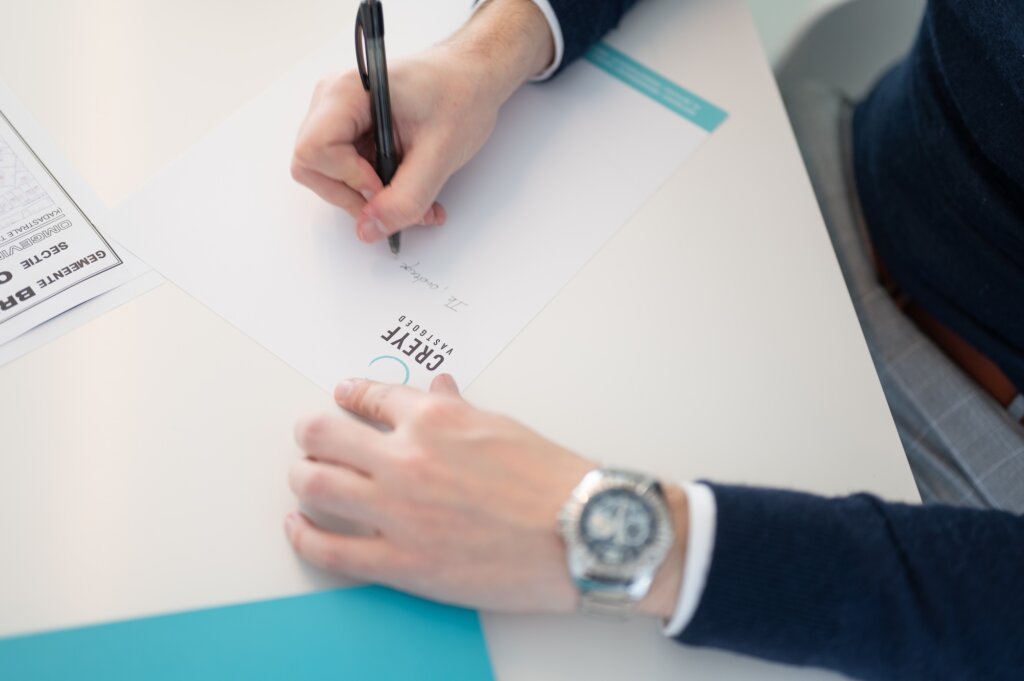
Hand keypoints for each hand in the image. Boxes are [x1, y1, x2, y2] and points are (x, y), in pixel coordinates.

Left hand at [285, 375, 688, 617]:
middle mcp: (406, 457)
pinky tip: (298, 527)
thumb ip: (458, 407)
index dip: (349, 395)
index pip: (370, 395)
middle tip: (311, 438)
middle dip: (311, 434)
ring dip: (301, 477)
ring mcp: (398, 511)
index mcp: (434, 418)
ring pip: (314, 484)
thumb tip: (438, 385)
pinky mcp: (400, 562)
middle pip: (323, 435)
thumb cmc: (551, 480)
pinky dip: (303, 535)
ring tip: (304, 478)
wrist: (580, 533)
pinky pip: (328, 548)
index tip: (341, 398)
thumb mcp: (502, 426)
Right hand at [291, 0, 554, 243]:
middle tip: (398, 203)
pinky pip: (347, 174)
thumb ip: (406, 198)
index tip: (383, 186)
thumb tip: (369, 230)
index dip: (347, 178)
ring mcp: (338, 116)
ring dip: (370, 200)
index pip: (315, 149)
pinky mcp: (350, 131)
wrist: (473, 79)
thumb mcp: (441, 153)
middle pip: (313, 167)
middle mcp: (334, 100)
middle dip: (356, 197)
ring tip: (415, 203)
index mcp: (350, 92)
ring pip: (329, 177)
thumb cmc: (461, 95)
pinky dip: (377, 192)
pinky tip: (408, 191)